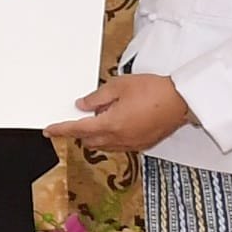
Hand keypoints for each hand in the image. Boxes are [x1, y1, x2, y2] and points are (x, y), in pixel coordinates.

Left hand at [46, 73, 191, 150]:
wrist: (182, 100)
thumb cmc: (154, 90)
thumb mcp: (120, 86)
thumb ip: (97, 97)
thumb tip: (82, 105)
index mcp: (110, 124)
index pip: (77, 129)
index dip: (61, 129)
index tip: (49, 130)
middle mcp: (119, 139)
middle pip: (89, 140)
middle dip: (80, 131)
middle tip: (81, 115)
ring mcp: (131, 144)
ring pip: (104, 145)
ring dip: (96, 134)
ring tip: (105, 114)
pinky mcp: (142, 145)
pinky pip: (119, 145)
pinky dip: (112, 137)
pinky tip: (119, 122)